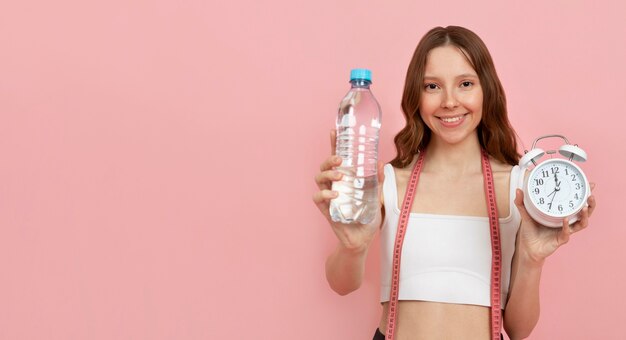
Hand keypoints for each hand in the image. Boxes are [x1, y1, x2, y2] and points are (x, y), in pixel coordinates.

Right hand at [312, 129, 384, 251]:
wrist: (361, 240)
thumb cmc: (366, 217)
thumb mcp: (376, 197)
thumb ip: (378, 181)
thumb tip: (381, 163)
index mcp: (345, 179)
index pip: (337, 158)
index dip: (334, 144)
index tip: (334, 131)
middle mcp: (334, 185)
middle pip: (324, 165)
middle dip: (330, 159)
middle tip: (340, 160)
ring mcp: (328, 196)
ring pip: (319, 178)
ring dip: (328, 174)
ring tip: (340, 176)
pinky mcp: (326, 209)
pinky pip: (317, 197)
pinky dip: (324, 193)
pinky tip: (335, 194)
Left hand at [513, 183, 596, 263]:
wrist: (527, 248)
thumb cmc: (530, 231)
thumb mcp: (526, 215)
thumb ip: (522, 203)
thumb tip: (518, 190)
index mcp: (561, 214)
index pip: (576, 203)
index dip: (584, 195)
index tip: (590, 185)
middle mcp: (566, 222)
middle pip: (585, 213)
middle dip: (590, 205)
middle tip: (591, 195)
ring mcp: (565, 231)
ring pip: (581, 224)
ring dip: (585, 216)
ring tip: (583, 207)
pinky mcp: (560, 240)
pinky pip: (567, 233)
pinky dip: (566, 226)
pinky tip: (565, 220)